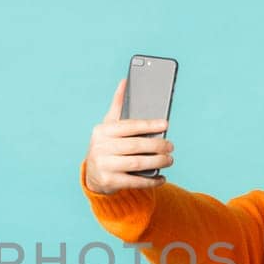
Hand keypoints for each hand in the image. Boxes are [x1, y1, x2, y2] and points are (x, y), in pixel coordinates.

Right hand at [84, 78, 173, 194]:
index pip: (129, 126)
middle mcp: (100, 147)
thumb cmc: (106, 146)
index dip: (149, 125)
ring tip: (169, 159)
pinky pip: (135, 181)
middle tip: (171, 146)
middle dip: (157, 146)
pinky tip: (161, 177)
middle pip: (135, 145)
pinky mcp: (109, 182)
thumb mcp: (108, 126)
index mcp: (102, 131)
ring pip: (137, 163)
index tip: (166, 124)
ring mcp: (104, 166)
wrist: (92, 175)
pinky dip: (151, 180)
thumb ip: (118, 105)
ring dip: (157, 162)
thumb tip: (126, 81)